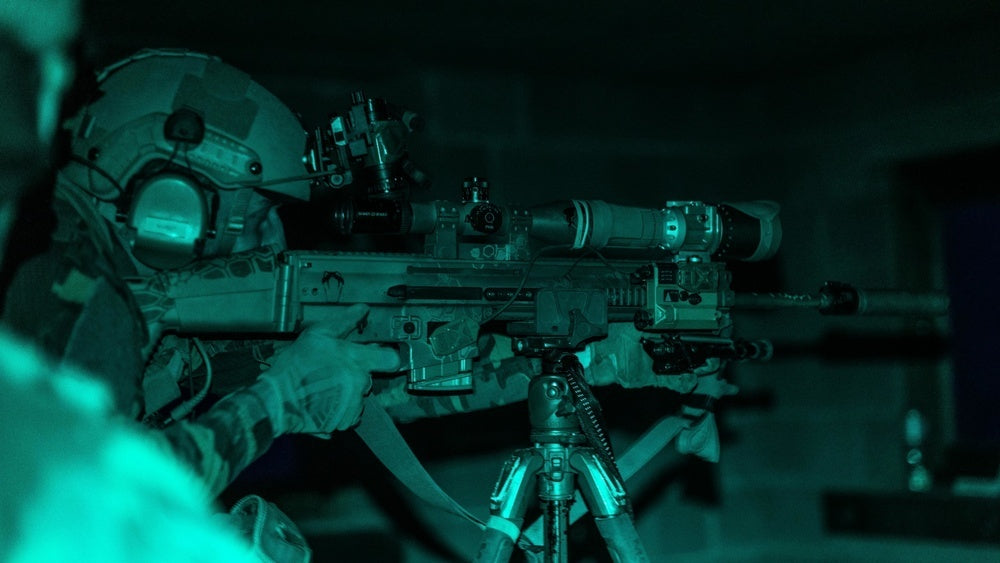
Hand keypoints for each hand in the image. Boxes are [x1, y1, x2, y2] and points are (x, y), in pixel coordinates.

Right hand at [257, 304, 398, 435]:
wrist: (278, 399)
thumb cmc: (296, 366)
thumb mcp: (318, 334)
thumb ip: (345, 321)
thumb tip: (363, 309)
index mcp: (357, 360)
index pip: (391, 359)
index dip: (385, 356)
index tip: (377, 356)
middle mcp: (360, 383)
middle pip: (369, 377)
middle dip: (356, 373)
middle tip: (334, 370)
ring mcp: (354, 404)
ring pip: (359, 395)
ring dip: (347, 391)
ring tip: (325, 386)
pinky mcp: (346, 421)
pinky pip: (351, 412)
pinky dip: (341, 408)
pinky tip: (324, 400)